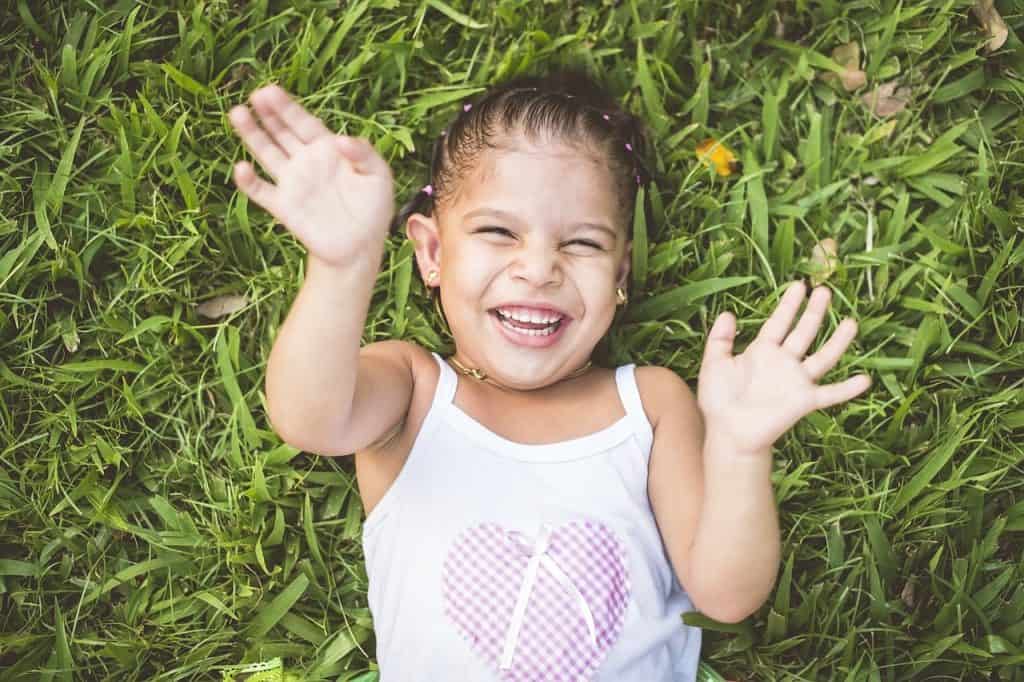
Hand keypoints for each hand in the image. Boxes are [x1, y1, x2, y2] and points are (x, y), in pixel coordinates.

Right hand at [228, 84, 394, 267]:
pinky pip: (261, 191)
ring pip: (266, 153)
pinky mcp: (283, 206)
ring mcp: (292, 182)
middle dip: (268, 114)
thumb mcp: (379, 176)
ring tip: (237, 114)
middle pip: (281, 132)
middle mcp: (305, 161)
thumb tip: (342, 139)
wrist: (361, 246)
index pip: (303, 122)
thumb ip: (364, 153)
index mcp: (327, 149)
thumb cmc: (373, 208)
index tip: (270, 90)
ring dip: (252, 135)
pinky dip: (249, 181)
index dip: (287, 107)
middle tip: (255, 95)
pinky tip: (242, 168)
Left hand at [696, 281, 871, 454]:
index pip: (779, 322)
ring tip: (852, 322)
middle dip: (814, 312)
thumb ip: (719, 339)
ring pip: (823, 357)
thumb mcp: (714, 364)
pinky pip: (830, 394)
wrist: (727, 433)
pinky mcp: (804, 401)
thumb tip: (728, 312)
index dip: (789, 305)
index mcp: (762, 351)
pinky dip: (847, 389)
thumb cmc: (718, 400)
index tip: (800, 285)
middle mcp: (784, 362)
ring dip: (838, 341)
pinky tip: (865, 380)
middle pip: (803, 332)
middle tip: (825, 291)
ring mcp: (796, 381)